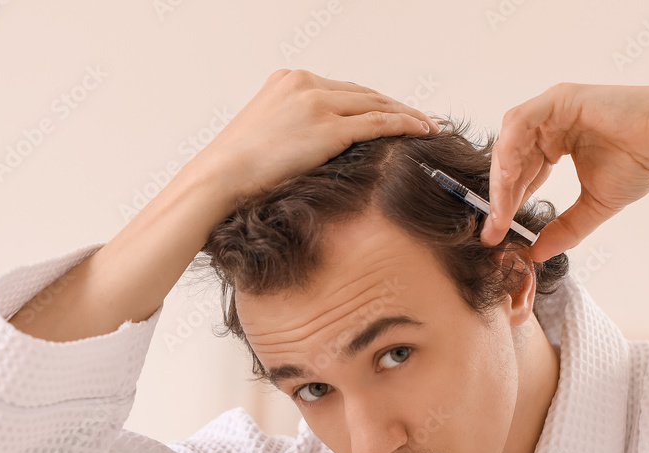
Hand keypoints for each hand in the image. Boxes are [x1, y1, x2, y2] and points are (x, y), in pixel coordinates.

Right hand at [189, 69, 440, 203]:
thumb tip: (312, 146)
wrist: (219, 177)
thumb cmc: (237, 168)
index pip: (342, 89)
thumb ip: (293, 129)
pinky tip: (423, 130)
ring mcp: (317, 103)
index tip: (392, 112)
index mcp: (287, 80)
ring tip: (428, 125)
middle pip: (363, 93)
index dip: (372, 101)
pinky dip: (405, 125)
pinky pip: (378, 123)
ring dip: (406, 114)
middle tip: (420, 117)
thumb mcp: (265, 135)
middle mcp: (305, 84)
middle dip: (394, 106)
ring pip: (376, 105)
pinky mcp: (328, 128)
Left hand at [484, 83, 648, 261]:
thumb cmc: (640, 164)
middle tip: (494, 228)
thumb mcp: (593, 206)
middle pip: (509, 159)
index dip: (505, 204)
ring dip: (502, 176)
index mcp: (554, 142)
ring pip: (509, 141)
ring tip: (501, 208)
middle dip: (499, 195)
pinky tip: (509, 177)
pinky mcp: (559, 99)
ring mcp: (552, 108)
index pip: (519, 174)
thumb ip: (564, 228)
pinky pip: (522, 122)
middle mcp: (549, 124)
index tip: (496, 234)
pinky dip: (511, 147)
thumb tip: (536, 254)